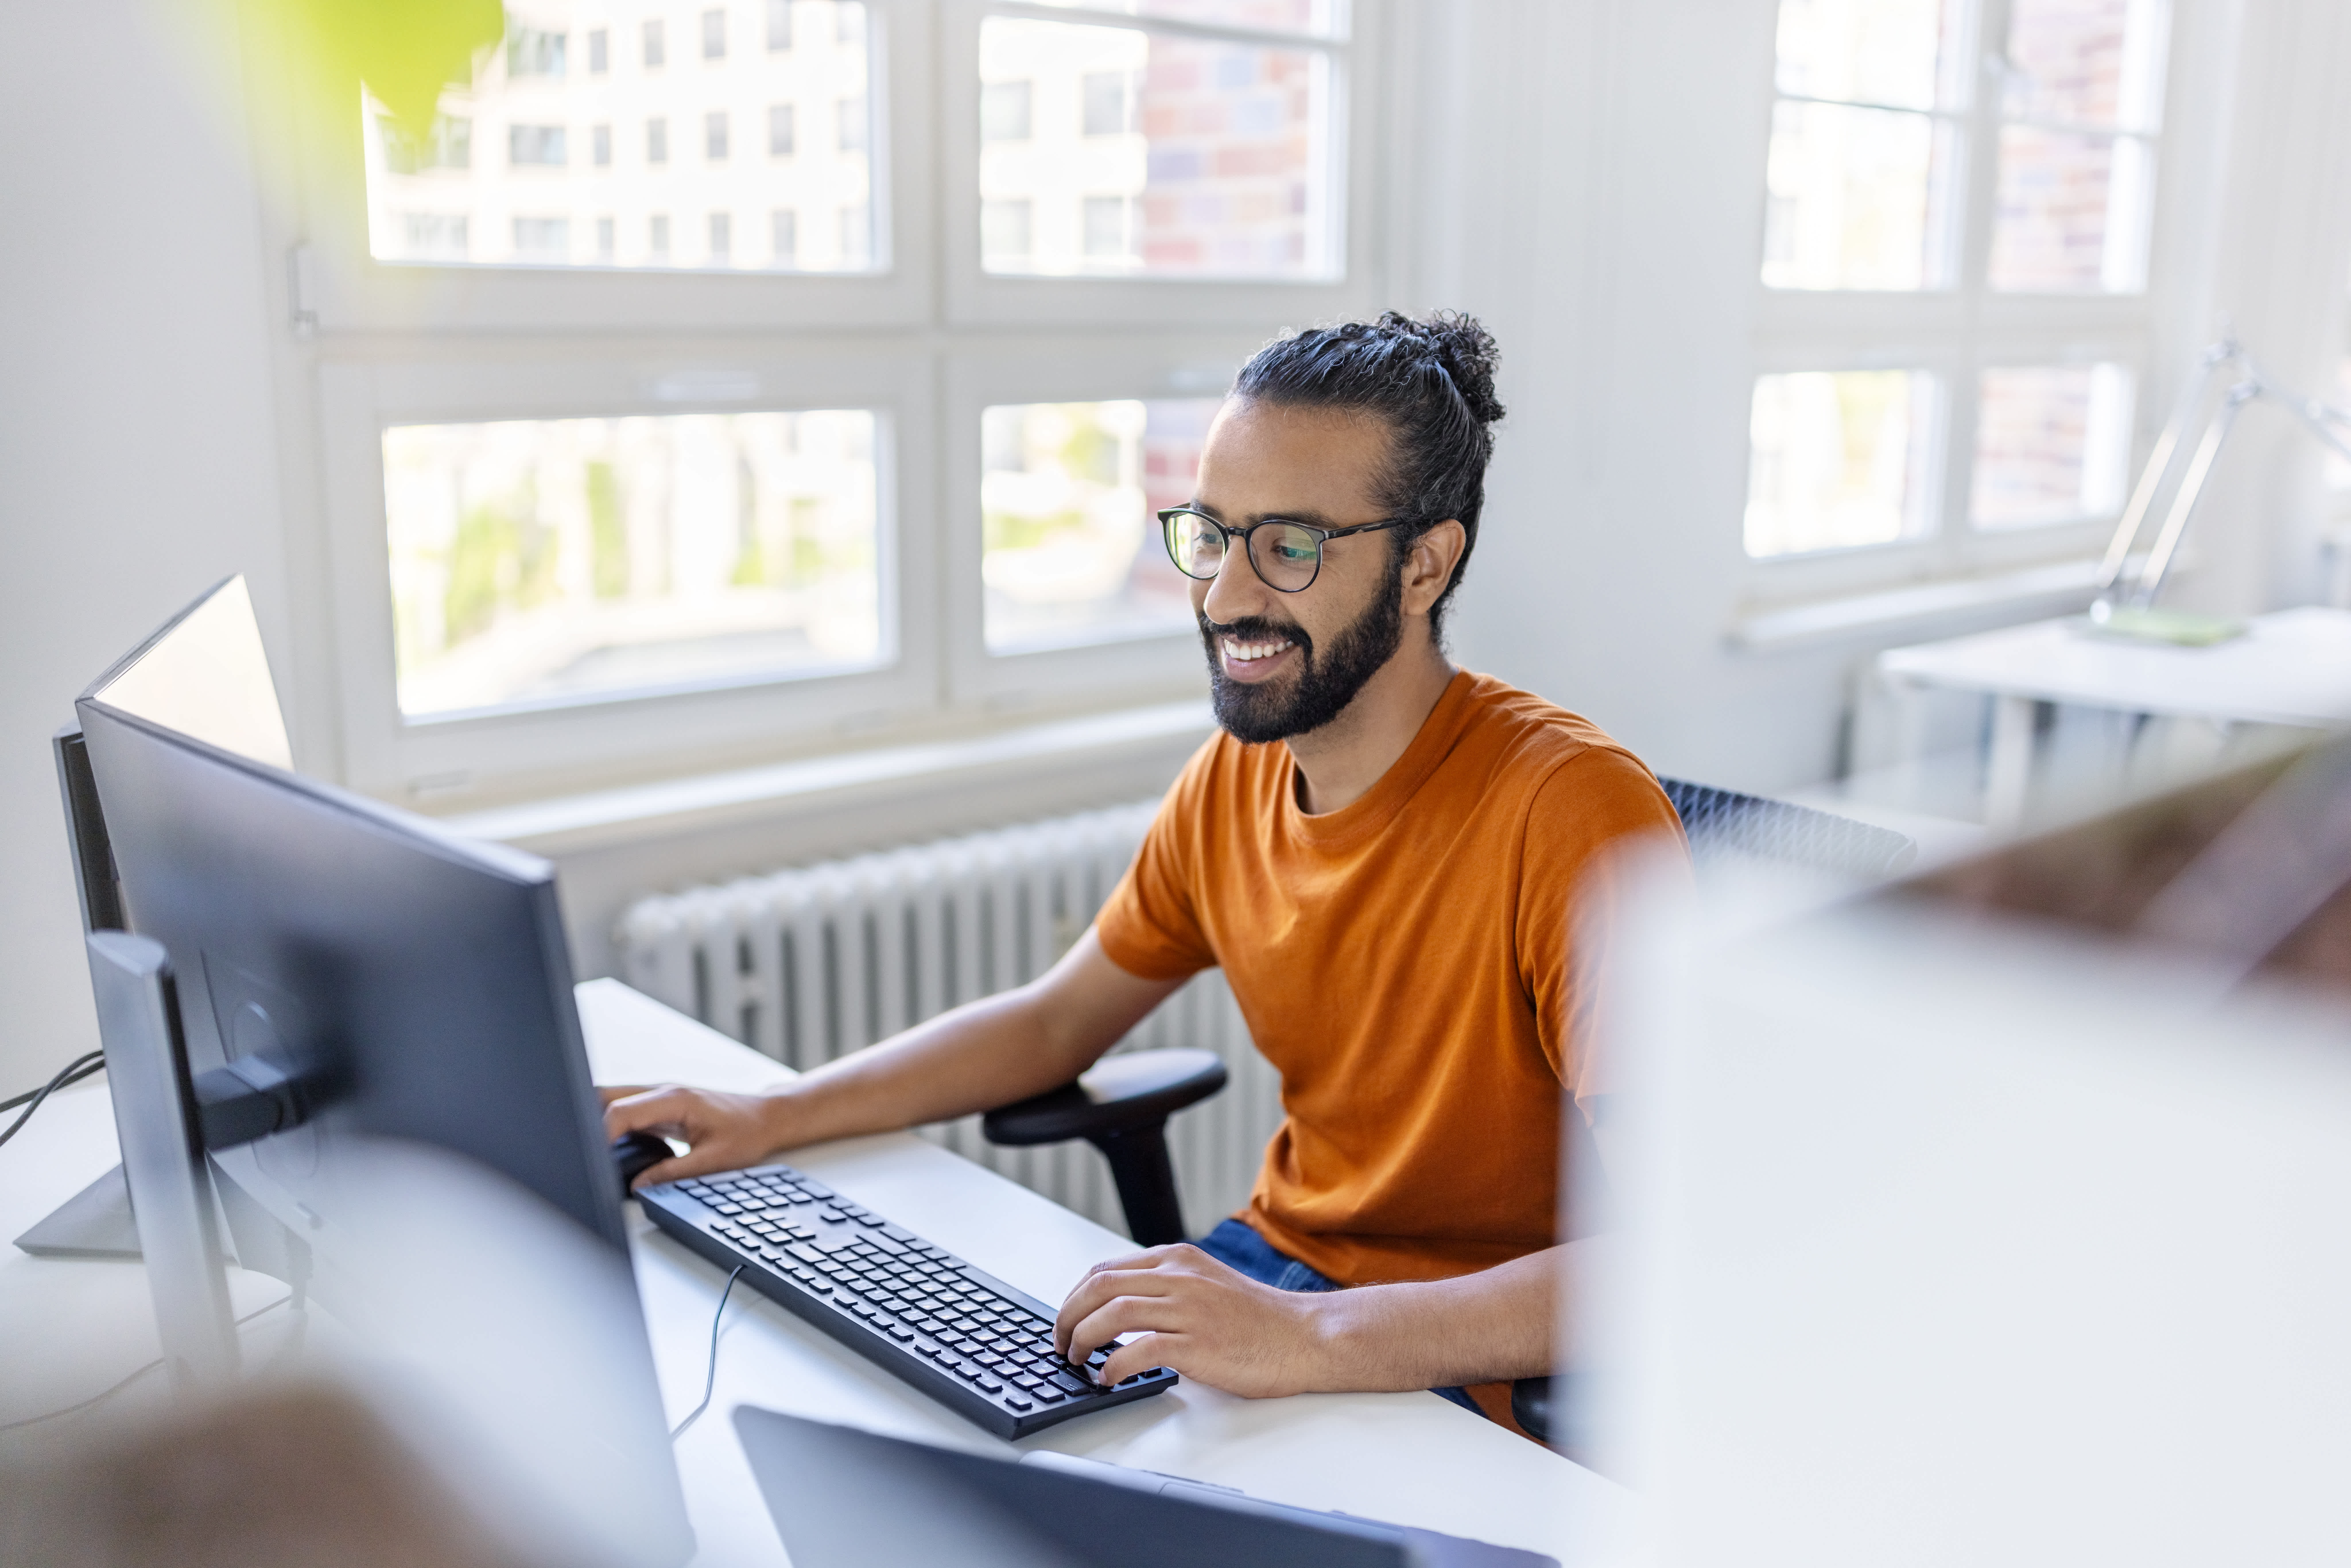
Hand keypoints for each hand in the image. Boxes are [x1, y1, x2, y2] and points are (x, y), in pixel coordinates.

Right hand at [600, 1083, 787, 1189]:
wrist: (766, 1118)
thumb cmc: (747, 1133)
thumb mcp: (714, 1160)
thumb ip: (673, 1173)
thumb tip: (638, 1186)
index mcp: (674, 1100)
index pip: (621, 1111)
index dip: (599, 1134)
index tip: (590, 1158)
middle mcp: (662, 1092)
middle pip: (607, 1096)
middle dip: (586, 1120)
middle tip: (582, 1153)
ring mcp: (660, 1098)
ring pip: (614, 1101)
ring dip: (599, 1122)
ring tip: (593, 1153)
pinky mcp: (660, 1108)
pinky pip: (628, 1112)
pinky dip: (614, 1127)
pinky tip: (612, 1150)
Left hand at [1054, 1243, 1334, 1398]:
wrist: (1303, 1337)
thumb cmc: (1257, 1320)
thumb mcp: (1206, 1285)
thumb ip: (1166, 1287)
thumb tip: (1117, 1309)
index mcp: (1178, 1259)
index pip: (1105, 1269)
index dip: (1075, 1297)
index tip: (1066, 1320)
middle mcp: (1180, 1276)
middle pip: (1100, 1286)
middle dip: (1068, 1316)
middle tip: (1061, 1343)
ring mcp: (1189, 1308)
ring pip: (1113, 1313)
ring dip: (1084, 1339)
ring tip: (1078, 1360)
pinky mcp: (1198, 1343)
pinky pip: (1139, 1350)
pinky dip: (1114, 1366)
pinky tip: (1109, 1378)